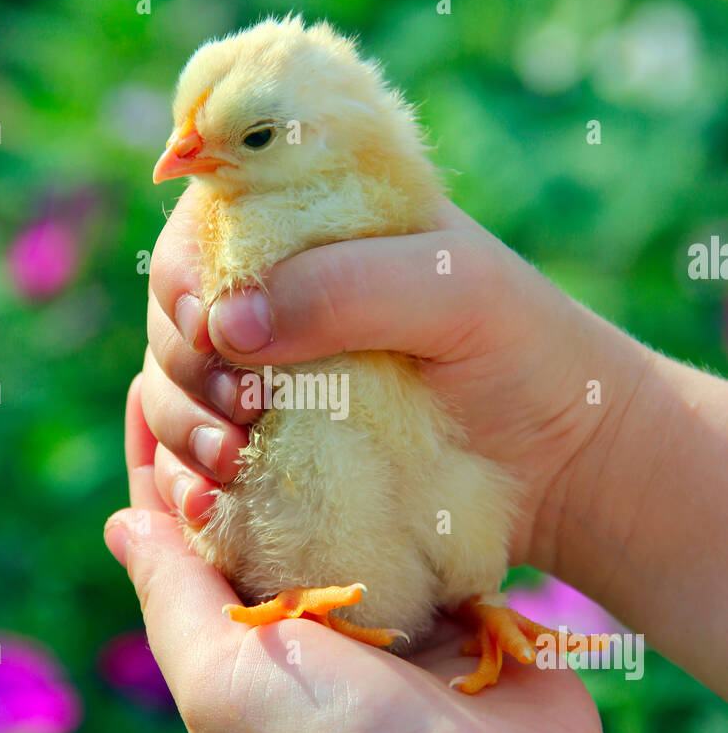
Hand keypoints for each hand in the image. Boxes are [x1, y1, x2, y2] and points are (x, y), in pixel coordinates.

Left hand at [104, 378, 610, 732]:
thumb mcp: (222, 680)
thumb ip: (173, 599)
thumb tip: (120, 521)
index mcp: (240, 646)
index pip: (184, 536)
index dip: (164, 461)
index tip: (156, 379)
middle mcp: (308, 627)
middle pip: (264, 510)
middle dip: (248, 435)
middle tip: (239, 344)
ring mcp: (389, 615)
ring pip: (346, 508)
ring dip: (331, 441)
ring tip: (311, 350)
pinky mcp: (459, 605)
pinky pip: (426, 524)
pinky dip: (411, 471)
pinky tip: (399, 401)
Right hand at [140, 183, 650, 575]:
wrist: (564, 461)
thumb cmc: (524, 350)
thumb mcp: (455, 290)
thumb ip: (347, 287)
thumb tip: (226, 323)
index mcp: (311, 232)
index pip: (206, 229)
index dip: (183, 273)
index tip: (205, 323)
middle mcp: (277, 304)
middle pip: (174, 318)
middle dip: (182, 362)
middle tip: (239, 405)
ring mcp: (269, 385)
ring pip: (168, 392)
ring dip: (179, 427)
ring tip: (232, 462)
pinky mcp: (273, 458)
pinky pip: (191, 466)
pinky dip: (182, 484)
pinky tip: (211, 503)